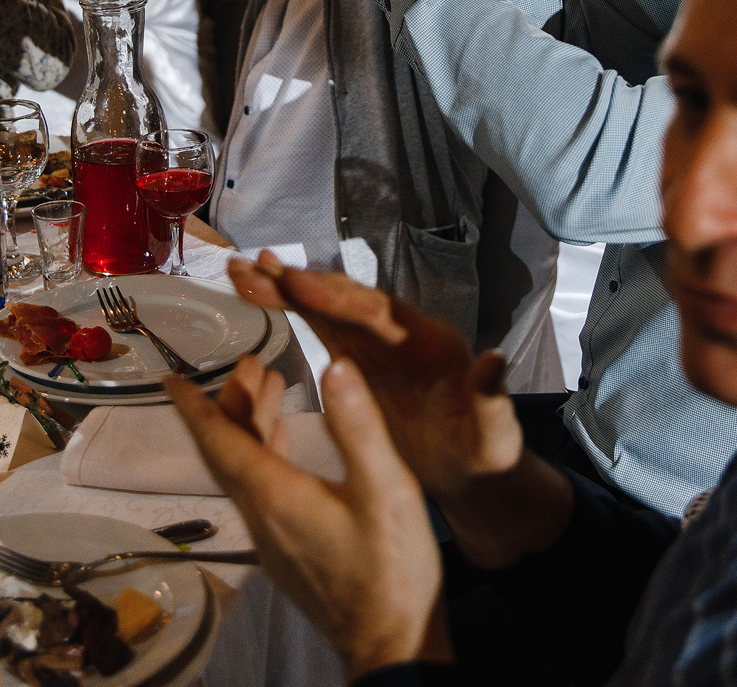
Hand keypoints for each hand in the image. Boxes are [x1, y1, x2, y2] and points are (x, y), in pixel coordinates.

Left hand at [167, 353, 449, 677]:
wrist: (391, 644)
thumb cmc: (392, 571)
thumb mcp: (387, 490)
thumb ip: (359, 427)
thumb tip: (336, 367)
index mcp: (276, 496)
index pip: (220, 443)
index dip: (194, 408)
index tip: (170, 380)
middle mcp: (263, 516)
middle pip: (230, 452)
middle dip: (231, 404)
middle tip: (250, 362)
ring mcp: (274, 537)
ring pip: (246, 471)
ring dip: (252, 427)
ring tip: (271, 385)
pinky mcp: (289, 551)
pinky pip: (262, 490)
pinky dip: (267, 454)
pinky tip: (284, 441)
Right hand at [224, 253, 522, 502]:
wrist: (466, 470)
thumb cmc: (480, 456)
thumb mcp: (494, 439)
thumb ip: (492, 402)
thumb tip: (495, 359)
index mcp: (428, 344)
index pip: (380, 313)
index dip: (340, 298)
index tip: (300, 284)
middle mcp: (399, 333)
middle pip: (347, 299)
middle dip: (303, 283)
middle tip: (255, 266)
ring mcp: (375, 342)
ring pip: (327, 306)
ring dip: (287, 288)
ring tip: (242, 271)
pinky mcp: (356, 357)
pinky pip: (319, 325)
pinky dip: (290, 309)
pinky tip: (258, 296)